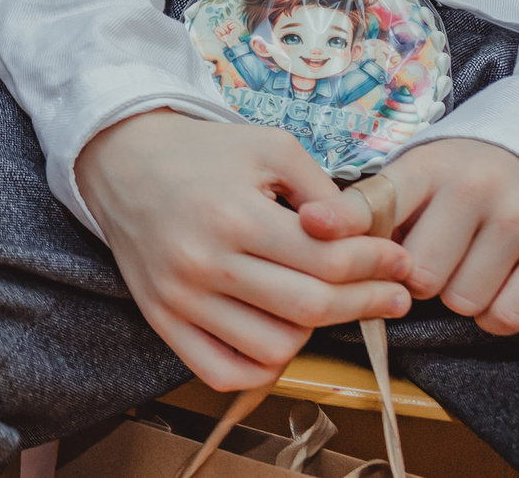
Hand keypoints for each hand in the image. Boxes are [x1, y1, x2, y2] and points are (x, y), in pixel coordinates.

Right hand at [76, 111, 413, 390]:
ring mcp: (178, 298)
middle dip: (367, 302)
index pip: (328, 261)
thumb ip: (324, 191)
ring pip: (274, 348)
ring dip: (312, 331)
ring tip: (319, 302)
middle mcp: (202, 262)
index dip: (378, 265)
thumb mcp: (270, 146)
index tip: (399, 261)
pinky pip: (223, 372)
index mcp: (233, 215)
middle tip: (393, 293)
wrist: (119, 159)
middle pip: (310, 309)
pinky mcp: (160, 319)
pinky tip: (278, 336)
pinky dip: (260, 367)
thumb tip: (367, 239)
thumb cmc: (202, 151)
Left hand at [304, 138, 518, 334]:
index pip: (377, 200)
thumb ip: (371, 211)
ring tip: (465, 263)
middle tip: (431, 257)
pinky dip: (495, 315)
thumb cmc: (456, 183)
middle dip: (417, 279)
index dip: (343, 220)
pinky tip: (495, 285)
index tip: (313, 226)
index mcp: (426, 166)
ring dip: (457, 296)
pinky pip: (509, 316)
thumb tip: (317, 235)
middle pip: (419, 274)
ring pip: (463, 300)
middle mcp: (475, 185)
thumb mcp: (412, 180)